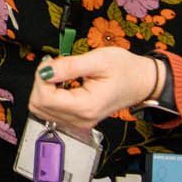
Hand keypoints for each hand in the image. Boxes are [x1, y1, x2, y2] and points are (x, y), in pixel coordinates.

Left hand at [29, 49, 161, 128]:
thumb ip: (69, 66)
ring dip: (45, 89)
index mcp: (86, 106)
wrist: (142, 82)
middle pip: (39, 106)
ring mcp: (79, 122)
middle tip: (57, 66)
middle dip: (42, 83)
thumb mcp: (98, 60)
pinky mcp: (77, 119)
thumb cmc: (125, 70)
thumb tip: (45, 70)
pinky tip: (63, 84)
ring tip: (61, 75)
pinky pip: (51, 111)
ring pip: (42, 110)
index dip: (41, 77)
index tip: (52, 62)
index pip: (44, 98)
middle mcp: (81, 119)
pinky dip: (50, 96)